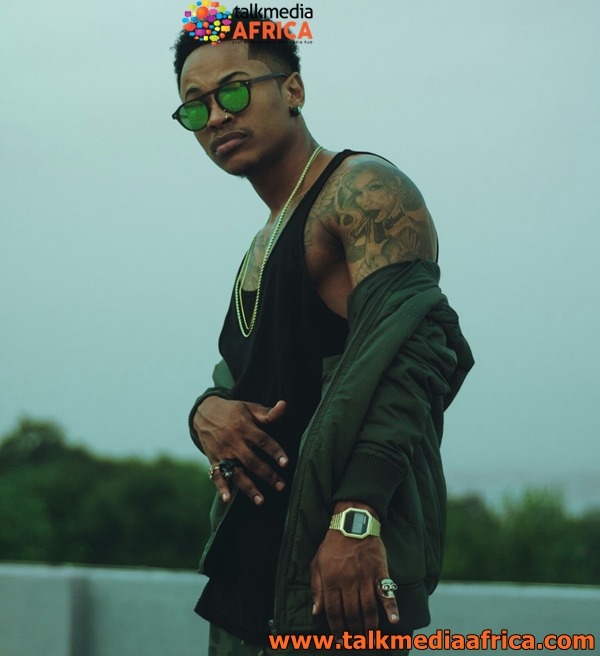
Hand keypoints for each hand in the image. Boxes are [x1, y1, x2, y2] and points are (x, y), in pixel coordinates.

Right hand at [194, 396, 287, 504]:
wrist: (204, 413)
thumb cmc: (233, 411)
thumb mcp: (249, 408)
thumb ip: (267, 412)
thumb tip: (284, 405)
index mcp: (244, 427)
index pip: (262, 440)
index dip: (274, 451)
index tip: (286, 463)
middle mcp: (233, 441)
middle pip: (252, 460)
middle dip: (267, 474)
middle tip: (281, 486)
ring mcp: (222, 452)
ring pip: (236, 472)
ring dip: (249, 487)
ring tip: (261, 501)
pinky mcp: (213, 460)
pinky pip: (216, 475)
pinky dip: (221, 487)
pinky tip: (228, 499)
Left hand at [311, 503, 398, 635]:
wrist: (353, 523)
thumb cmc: (332, 544)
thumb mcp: (316, 563)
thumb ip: (316, 588)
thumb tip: (316, 612)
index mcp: (331, 580)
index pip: (334, 612)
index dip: (337, 629)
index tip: (340, 640)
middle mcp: (348, 582)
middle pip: (352, 614)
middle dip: (354, 631)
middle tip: (357, 642)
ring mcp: (365, 577)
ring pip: (368, 608)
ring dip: (370, 626)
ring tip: (370, 638)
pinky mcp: (379, 571)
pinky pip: (386, 592)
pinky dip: (392, 608)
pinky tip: (394, 621)